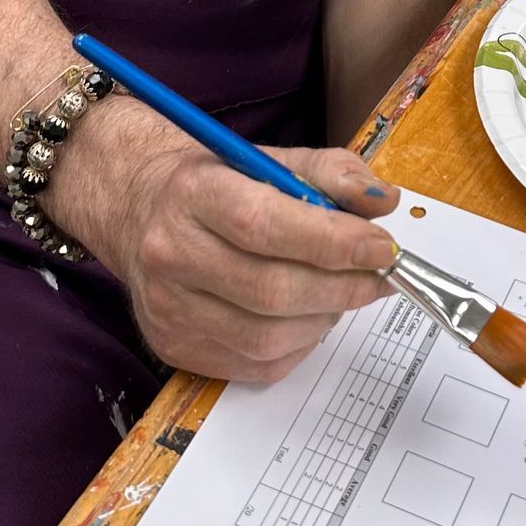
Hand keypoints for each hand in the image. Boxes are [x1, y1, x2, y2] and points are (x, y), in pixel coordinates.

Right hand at [104, 139, 398, 384]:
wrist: (141, 211)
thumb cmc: (218, 186)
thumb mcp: (271, 159)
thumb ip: (333, 174)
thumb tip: (385, 202)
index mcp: (193, 194)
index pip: (264, 224)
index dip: (333, 242)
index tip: (383, 247)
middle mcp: (170, 253)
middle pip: (270, 290)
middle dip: (342, 288)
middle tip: (380, 276)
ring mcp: (168, 309)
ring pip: (267, 338)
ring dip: (324, 318)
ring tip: (340, 293)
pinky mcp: (175, 348)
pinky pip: (257, 366)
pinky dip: (300, 345)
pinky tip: (307, 316)